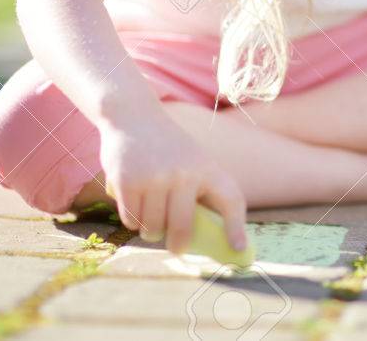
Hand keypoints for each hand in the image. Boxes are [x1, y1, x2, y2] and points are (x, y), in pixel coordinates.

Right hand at [97, 112, 246, 255]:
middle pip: (183, 227)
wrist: (134, 116)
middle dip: (178, 244)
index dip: (236, 226)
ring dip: (150, 230)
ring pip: (153, 227)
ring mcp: (155, 178)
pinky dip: (132, 220)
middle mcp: (184, 173)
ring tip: (150, 219)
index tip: (238, 248)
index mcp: (207, 167)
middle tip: (177, 249)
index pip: (231, 200)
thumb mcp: (193, 159)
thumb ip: (200, 190)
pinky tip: (134, 206)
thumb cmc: (167, 146)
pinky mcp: (128, 182)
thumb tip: (207, 235)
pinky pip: (131, 219)